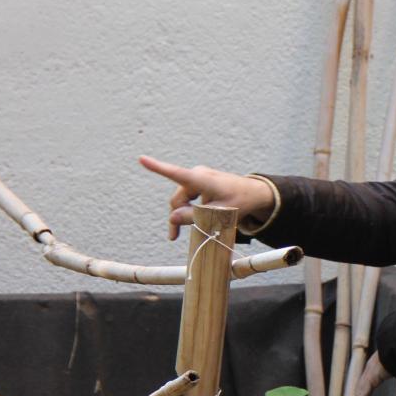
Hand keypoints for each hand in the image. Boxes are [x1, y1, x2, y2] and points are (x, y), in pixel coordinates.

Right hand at [138, 155, 274, 239]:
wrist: (254, 193)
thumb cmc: (240, 201)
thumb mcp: (219, 214)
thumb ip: (195, 216)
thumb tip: (172, 218)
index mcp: (202, 180)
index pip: (176, 174)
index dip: (158, 167)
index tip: (142, 159)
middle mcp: (197, 175)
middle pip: (177, 198)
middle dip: (176, 216)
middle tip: (173, 237)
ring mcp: (198, 177)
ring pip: (181, 199)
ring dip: (182, 214)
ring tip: (184, 231)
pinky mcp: (199, 182)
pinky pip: (187, 197)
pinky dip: (188, 209)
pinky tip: (196, 219)